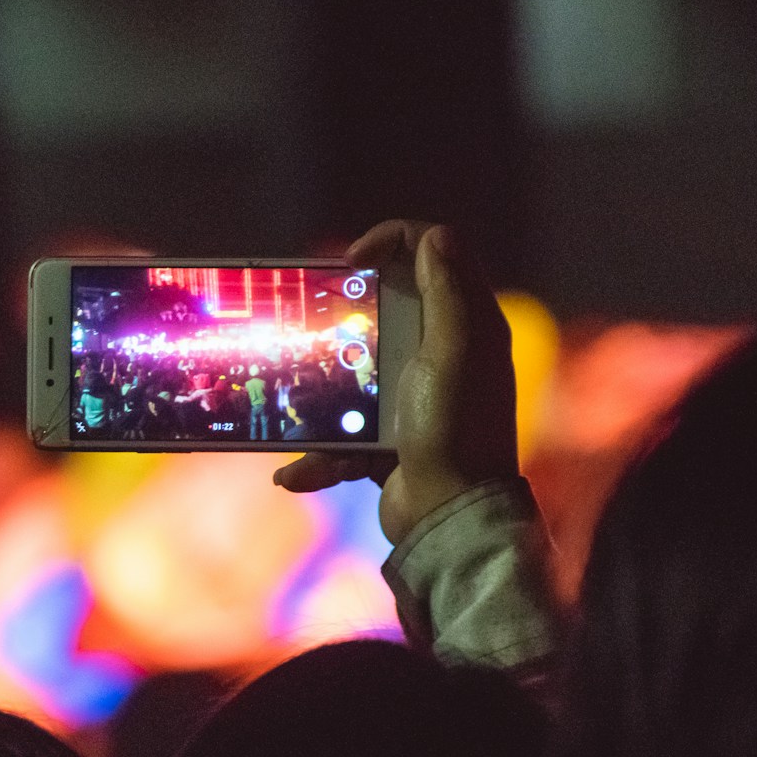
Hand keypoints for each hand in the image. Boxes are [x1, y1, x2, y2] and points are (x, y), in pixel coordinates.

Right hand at [273, 222, 517, 543]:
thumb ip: (447, 293)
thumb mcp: (452, 354)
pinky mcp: (389, 437)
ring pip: (352, 375)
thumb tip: (435, 236)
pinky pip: (342, 433)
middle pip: (385, 309)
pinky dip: (318, 456)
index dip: (392, 241)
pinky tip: (294, 473)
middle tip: (309, 324)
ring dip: (318, 401)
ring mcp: (413, 397)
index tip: (350, 261)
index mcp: (464, 325)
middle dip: (340, 318)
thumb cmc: (453, 432)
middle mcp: (442, 354)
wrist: (447, 519)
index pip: (434, 253)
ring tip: (291, 413)